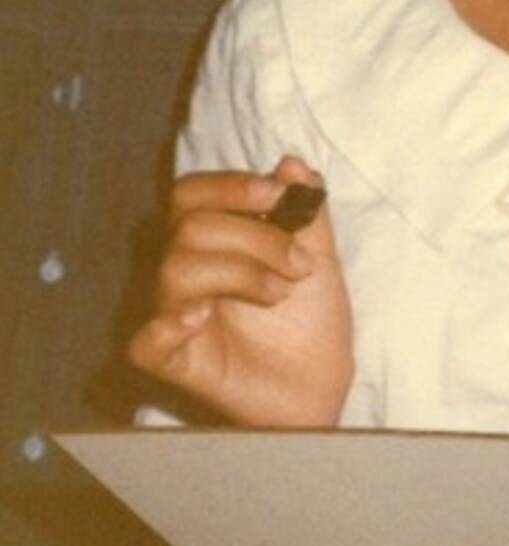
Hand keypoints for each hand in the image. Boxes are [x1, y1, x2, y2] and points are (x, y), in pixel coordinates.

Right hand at [127, 156, 353, 427]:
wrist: (324, 381)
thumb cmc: (311, 317)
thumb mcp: (319, 254)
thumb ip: (306, 210)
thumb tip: (291, 163)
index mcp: (212, 240)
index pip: (191, 194)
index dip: (230, 186)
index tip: (278, 195)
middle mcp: (186, 272)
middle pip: (190, 227)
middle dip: (255, 237)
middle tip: (300, 265)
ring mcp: (177, 316)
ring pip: (176, 269)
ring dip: (240, 273)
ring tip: (281, 293)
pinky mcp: (178, 363)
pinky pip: (146, 343)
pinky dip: (169, 324)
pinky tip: (204, 316)